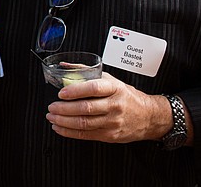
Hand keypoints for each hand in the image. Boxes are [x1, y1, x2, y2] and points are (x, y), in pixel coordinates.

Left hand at [45, 72, 170, 142]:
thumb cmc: (126, 96)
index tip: (61, 92)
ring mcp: (113, 122)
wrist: (148, 116)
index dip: (75, 90)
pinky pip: (86, 135)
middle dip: (64, 108)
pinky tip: (60, 128)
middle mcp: (114, 105)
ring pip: (84, 123)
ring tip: (52, 117)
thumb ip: (87, 72)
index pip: (93, 88)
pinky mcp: (110, 135)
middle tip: (51, 107)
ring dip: (64, 121)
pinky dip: (70, 132)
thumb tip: (64, 66)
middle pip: (86, 108)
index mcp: (114, 88)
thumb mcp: (111, 79)